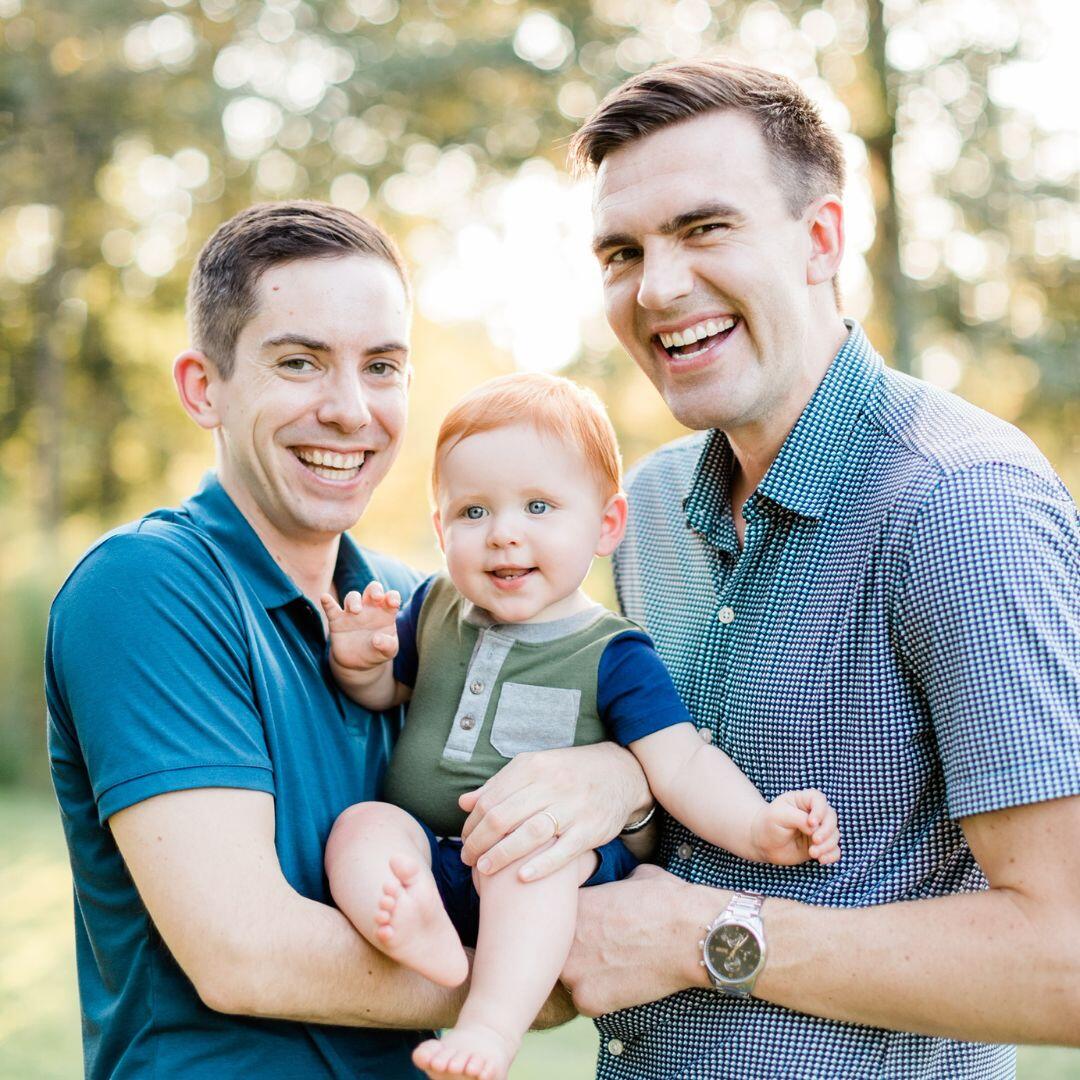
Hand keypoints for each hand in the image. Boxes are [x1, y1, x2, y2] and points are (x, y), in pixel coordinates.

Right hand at [319, 582, 399, 672]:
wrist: (358, 663)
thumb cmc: (377, 651)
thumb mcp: (388, 651)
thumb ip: (388, 645)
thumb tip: (377, 639)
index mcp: (385, 613)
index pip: (391, 597)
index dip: (393, 596)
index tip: (393, 603)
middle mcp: (369, 609)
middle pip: (372, 589)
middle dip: (374, 590)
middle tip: (376, 597)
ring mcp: (352, 613)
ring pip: (352, 597)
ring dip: (354, 600)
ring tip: (356, 611)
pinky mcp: (337, 621)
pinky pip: (331, 608)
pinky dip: (327, 602)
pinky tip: (324, 597)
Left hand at [458, 742, 648, 881]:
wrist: (621, 773)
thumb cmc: (569, 773)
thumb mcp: (535, 768)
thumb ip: (500, 785)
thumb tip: (464, 803)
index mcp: (533, 767)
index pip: (490, 798)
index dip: (471, 823)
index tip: (464, 840)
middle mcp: (551, 784)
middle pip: (503, 816)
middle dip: (479, 841)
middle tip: (468, 859)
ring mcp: (572, 808)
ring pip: (529, 833)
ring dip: (501, 854)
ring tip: (484, 870)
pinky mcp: (590, 829)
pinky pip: (563, 851)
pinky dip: (541, 866)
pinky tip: (521, 878)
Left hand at [561, 864, 715, 1016]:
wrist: (693, 935)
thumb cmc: (668, 900)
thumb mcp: (634, 876)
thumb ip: (613, 884)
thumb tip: (616, 883)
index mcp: (572, 903)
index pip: (556, 914)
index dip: (574, 918)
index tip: (592, 922)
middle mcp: (563, 936)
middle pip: (556, 945)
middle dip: (575, 945)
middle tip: (602, 946)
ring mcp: (572, 970)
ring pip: (568, 974)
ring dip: (584, 971)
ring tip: (613, 964)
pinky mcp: (587, 1000)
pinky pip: (584, 1000)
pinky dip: (600, 995)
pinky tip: (622, 982)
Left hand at [751, 788, 839, 865]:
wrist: (763, 843)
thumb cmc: (769, 824)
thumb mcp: (779, 816)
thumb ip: (799, 819)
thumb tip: (815, 828)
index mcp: (803, 800)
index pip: (819, 799)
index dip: (820, 810)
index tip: (811, 823)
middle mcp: (814, 814)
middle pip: (831, 817)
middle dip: (826, 830)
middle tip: (815, 840)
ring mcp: (818, 830)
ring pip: (834, 835)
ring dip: (827, 845)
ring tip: (813, 853)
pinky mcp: (820, 845)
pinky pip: (834, 850)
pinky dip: (832, 855)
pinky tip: (822, 860)